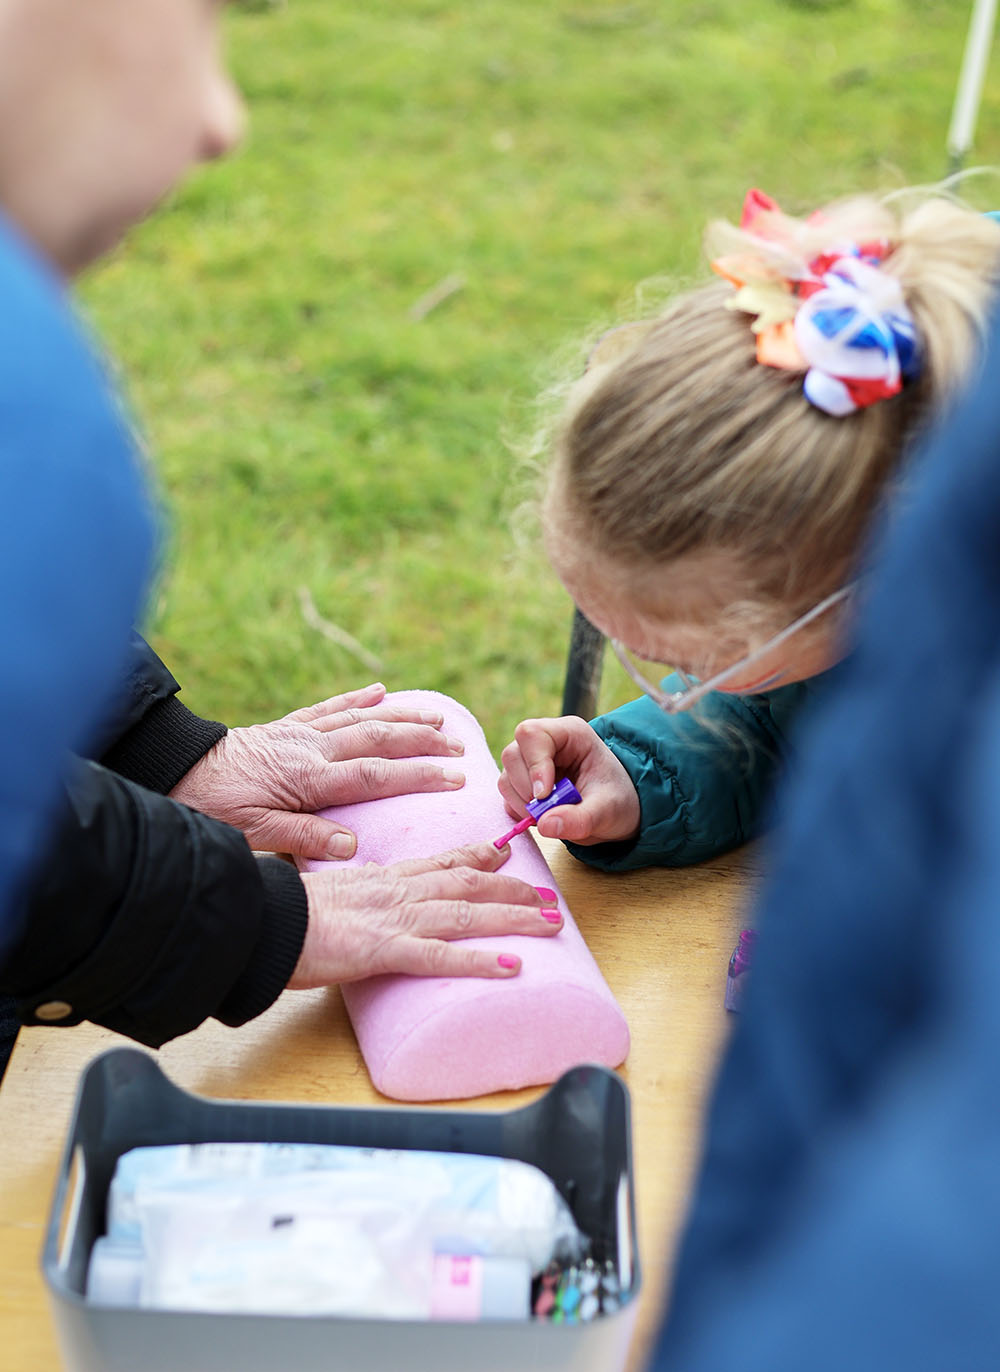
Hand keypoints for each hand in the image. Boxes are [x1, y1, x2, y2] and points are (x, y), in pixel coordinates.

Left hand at [170, 682, 467, 859]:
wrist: (174, 771)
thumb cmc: (211, 809)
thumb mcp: (252, 834)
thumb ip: (302, 837)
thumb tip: (352, 844)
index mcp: (308, 780)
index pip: (375, 777)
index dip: (418, 776)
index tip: (456, 778)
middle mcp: (311, 749)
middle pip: (379, 740)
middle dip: (423, 743)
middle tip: (460, 747)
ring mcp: (300, 733)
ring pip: (362, 719)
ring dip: (403, 717)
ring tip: (438, 719)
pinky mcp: (287, 726)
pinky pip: (329, 707)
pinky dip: (357, 698)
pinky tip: (380, 691)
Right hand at [290, 842, 562, 984]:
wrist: (260, 921)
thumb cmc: (284, 913)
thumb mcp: (327, 894)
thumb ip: (353, 895)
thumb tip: (362, 900)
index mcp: (383, 879)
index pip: (440, 862)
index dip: (477, 858)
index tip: (505, 855)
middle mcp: (397, 891)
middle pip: (467, 885)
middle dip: (513, 891)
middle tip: (549, 898)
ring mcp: (394, 919)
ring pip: (467, 914)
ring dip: (514, 918)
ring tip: (550, 924)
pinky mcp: (384, 950)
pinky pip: (441, 956)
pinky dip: (479, 960)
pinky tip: (511, 967)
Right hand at [498, 716, 640, 846]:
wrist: (614, 812)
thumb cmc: (616, 801)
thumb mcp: (607, 811)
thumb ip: (580, 819)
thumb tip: (546, 825)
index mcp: (569, 734)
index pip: (533, 734)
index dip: (534, 764)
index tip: (544, 795)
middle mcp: (545, 743)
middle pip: (512, 754)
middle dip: (527, 788)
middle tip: (549, 809)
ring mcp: (529, 762)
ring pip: (506, 777)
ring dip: (522, 803)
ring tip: (552, 814)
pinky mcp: (522, 783)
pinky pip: (507, 796)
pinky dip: (519, 812)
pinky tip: (543, 817)